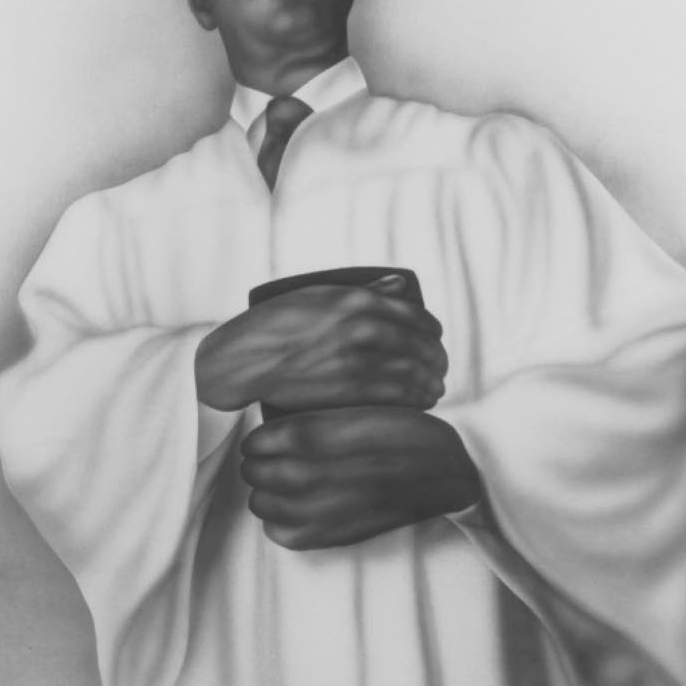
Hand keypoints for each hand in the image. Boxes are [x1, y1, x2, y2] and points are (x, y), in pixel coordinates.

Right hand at [195, 275, 447, 411]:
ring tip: (434, 388)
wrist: (245, 358)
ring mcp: (357, 361)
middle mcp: (362, 328)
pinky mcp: (350, 391)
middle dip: (437, 359)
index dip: (432, 330)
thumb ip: (365, 291)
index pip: (416, 316)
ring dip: (431, 383)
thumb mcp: (318, 293)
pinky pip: (397, 397)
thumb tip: (401, 284)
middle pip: (422, 346)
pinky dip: (415, 400)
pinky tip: (419, 402)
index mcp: (357, 300)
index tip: (435, 338)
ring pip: (414, 374)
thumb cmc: (276, 323)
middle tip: (440, 367)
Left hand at [239, 405, 479, 549]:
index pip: (260, 441)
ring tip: (277, 484)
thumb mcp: (357, 405)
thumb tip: (268, 419)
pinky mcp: (336, 535)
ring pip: (263, 504)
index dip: (258, 440)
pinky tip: (290, 510)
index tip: (263, 439)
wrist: (445, 470)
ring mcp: (326, 507)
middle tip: (265, 460)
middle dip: (255, 465)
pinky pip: (282, 535)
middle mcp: (318, 471)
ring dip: (263, 492)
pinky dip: (277, 522)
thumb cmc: (402, 430)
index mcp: (321, 434)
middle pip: (257, 473)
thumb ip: (312, 414)